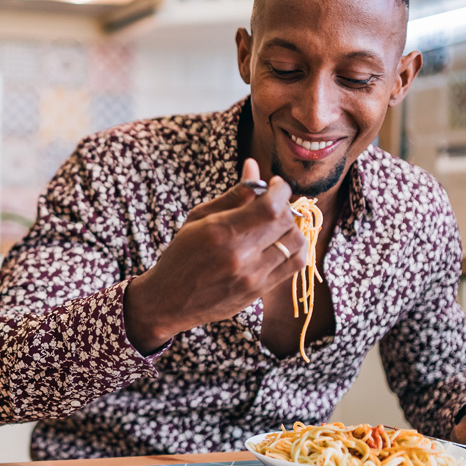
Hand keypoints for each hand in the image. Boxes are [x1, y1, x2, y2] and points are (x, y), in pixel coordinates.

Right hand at [123, 158, 310, 351]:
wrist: (169, 300)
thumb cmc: (181, 254)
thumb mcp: (199, 218)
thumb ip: (232, 194)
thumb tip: (253, 165)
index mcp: (221, 232)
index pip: (270, 206)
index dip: (281, 189)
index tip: (275, 184)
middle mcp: (239, 255)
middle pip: (285, 221)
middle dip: (284, 205)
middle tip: (273, 203)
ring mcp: (252, 276)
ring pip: (296, 243)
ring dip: (292, 227)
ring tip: (277, 224)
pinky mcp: (259, 291)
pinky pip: (295, 265)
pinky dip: (295, 248)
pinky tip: (281, 243)